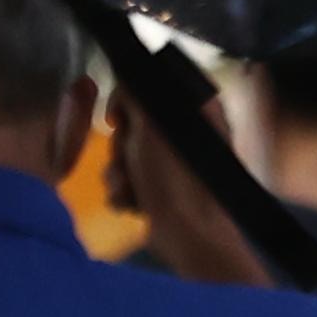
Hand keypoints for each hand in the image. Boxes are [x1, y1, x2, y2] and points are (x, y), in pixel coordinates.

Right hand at [111, 99, 270, 287]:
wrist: (192, 236)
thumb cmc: (176, 179)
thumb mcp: (151, 126)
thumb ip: (135, 95)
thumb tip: (127, 80)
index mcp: (198, 107)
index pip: (152, 85)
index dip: (128, 100)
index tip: (117, 118)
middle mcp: (192, 130)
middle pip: (135, 122)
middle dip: (121, 145)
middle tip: (128, 159)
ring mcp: (180, 162)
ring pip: (130, 153)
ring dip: (120, 173)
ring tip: (130, 188)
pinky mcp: (169, 189)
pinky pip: (135, 179)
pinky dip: (128, 191)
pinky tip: (133, 204)